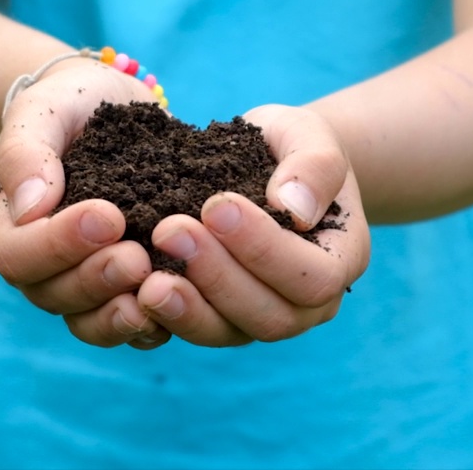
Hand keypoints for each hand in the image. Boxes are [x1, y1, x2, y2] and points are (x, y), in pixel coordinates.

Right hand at [0, 58, 171, 348]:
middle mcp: (35, 266)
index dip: (61, 244)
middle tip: (139, 257)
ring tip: (157, 292)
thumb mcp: (42, 110)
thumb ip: (27, 152)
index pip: (20, 255)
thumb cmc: (67, 105)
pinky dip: (150, 323)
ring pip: (87, 321)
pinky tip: (179, 305)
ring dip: (120, 314)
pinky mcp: (118, 290)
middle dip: (97, 279)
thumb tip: (30, 208)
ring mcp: (75, 283)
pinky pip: (126, 323)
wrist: (105, 110)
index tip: (110, 215)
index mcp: (4, 226)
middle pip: (53, 294)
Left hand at [135, 104, 370, 345]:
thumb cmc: (293, 146)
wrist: (267, 161)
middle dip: (217, 278)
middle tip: (169, 232)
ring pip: (228, 333)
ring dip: (187, 310)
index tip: (216, 204)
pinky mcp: (220, 319)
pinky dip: (164, 318)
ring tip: (146, 282)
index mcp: (340, 261)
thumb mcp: (311, 137)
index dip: (263, 248)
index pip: (311, 277)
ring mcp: (261, 317)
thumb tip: (293, 209)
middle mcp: (307, 304)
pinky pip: (194, 331)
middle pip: (270, 317)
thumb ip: (313, 167)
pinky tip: (132, 294)